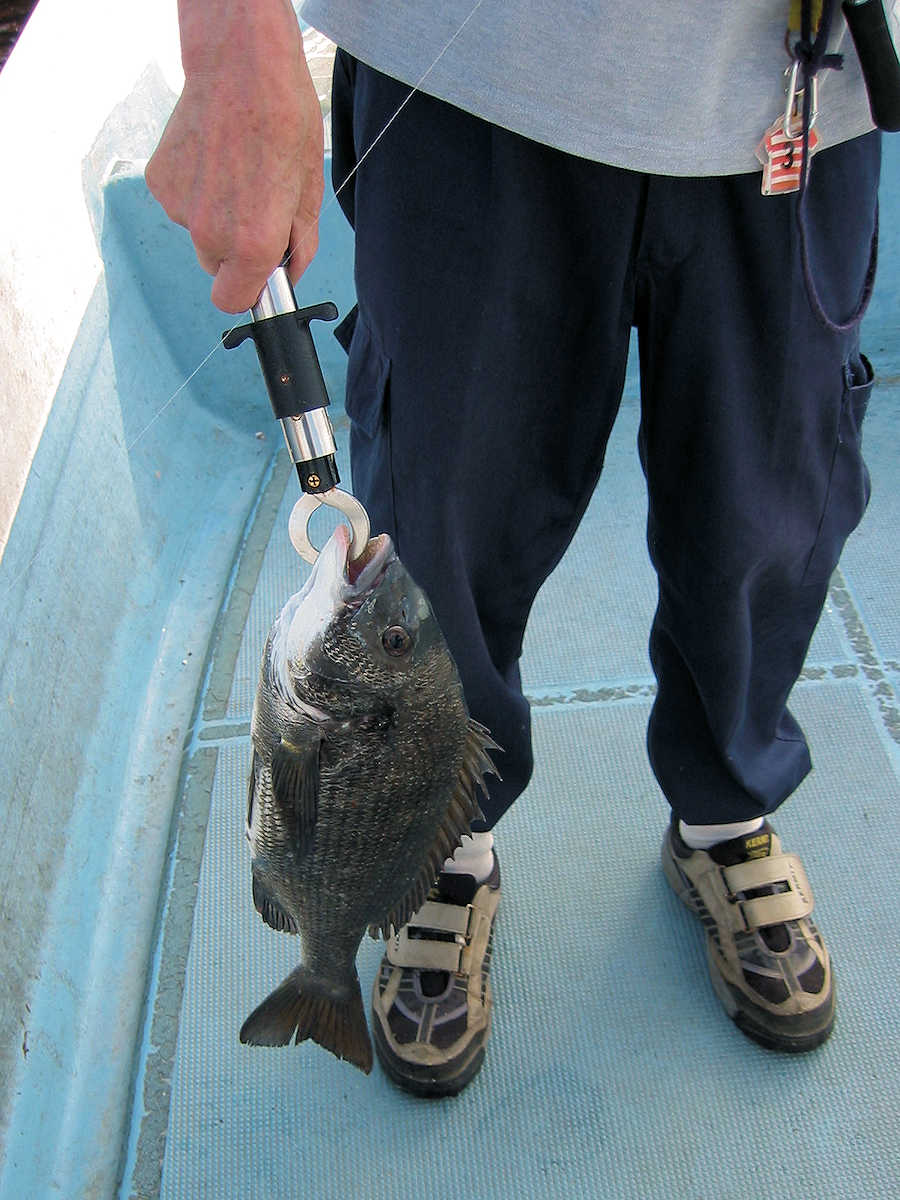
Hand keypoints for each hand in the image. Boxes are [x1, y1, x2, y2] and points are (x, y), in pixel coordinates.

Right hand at [145, 0, 323, 312]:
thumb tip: (291, 270)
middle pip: (217, 267)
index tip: (258, 273)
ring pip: (199, 232)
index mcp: (252, 243)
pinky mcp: (161, 182)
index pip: (232, 301)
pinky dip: (195, 188)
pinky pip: (181, 203)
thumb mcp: (309, 187)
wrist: (240, 64)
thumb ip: (300, 242)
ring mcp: (180, 208)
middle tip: (255, 206)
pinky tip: (213, 157)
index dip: (248, 290)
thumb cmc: (283, 118)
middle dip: (235, 249)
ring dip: (215, 215)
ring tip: (236, 171)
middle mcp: (210, 233)